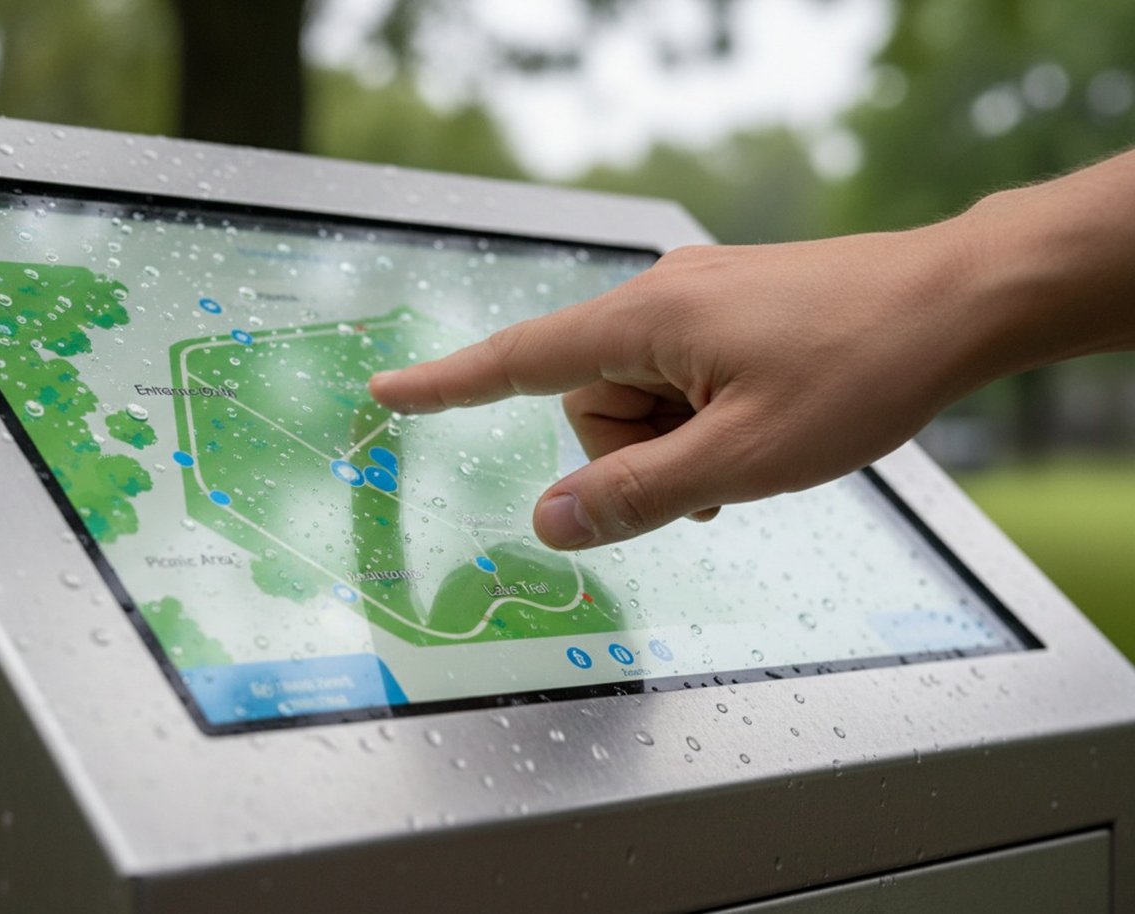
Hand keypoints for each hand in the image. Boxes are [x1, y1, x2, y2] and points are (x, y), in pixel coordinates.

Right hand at [368, 223, 988, 548]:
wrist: (958, 299)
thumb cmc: (860, 367)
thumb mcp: (744, 457)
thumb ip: (637, 495)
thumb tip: (547, 525)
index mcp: (646, 320)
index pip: (517, 359)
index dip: (445, 385)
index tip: (385, 393)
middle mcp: (659, 298)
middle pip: (590, 401)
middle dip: (635, 454)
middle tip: (714, 475)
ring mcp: (697, 301)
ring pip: (639, 399)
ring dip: (677, 443)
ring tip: (752, 451)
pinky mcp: (728, 311)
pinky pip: (679, 379)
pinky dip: (701, 419)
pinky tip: (759, 429)